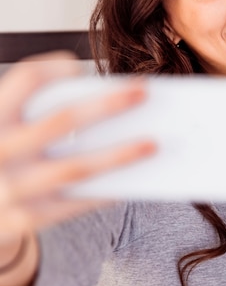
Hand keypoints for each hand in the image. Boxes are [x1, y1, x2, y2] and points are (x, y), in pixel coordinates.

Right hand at [0, 52, 154, 237]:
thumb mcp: (4, 130)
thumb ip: (34, 115)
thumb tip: (101, 104)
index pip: (26, 81)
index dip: (55, 68)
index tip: (82, 65)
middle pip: (61, 121)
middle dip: (107, 105)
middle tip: (142, 93)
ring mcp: (10, 188)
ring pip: (75, 168)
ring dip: (118, 155)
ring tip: (152, 144)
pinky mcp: (23, 219)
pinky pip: (74, 204)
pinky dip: (104, 191)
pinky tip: (130, 181)